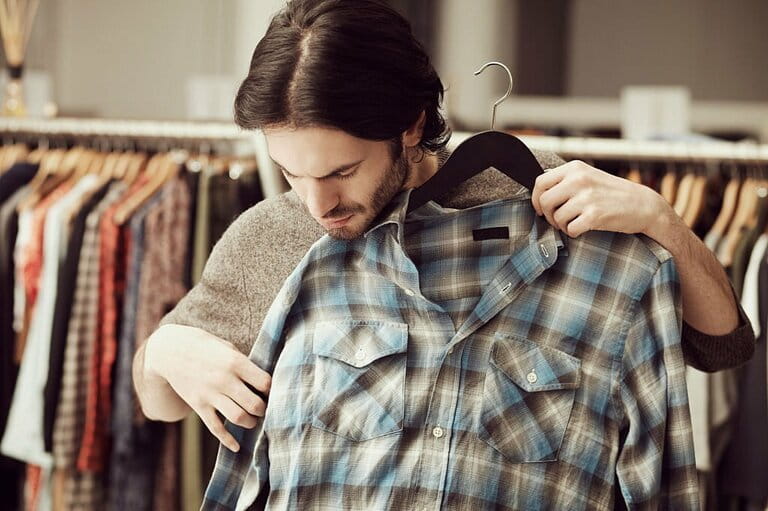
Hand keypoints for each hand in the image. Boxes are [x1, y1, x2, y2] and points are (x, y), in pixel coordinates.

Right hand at [143, 324, 270, 451]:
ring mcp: (210, 394)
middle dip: (263, 410)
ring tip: (252, 419)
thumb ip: (245, 364)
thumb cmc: (206, 346)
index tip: (270, 391)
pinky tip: (237, 447)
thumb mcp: (228, 348)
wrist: (170, 351)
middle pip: (255, 405)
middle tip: (263, 408)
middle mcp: (224, 380)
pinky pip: (216, 428)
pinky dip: (228, 440)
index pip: (265, 383)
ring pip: (239, 418)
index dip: (272, 390)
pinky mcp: (198, 405)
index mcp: (236, 362)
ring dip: (251, 423)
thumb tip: (265, 384)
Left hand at [531, 160, 670, 237]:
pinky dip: (573, 232)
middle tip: (559, 219)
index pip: (540, 182)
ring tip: (575, 222)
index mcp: (575, 168)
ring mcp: (586, 197)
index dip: (536, 198)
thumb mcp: (588, 176)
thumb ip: (565, 180)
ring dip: (562, 225)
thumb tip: (539, 190)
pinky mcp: (594, 215)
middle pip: (544, 201)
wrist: (643, 205)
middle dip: (548, 215)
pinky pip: (569, 229)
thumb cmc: (612, 193)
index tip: (541, 208)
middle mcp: (578, 180)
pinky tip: (583, 228)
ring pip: (556, 218)